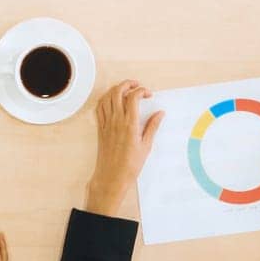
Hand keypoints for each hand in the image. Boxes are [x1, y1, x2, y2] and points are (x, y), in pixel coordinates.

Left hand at [84, 80, 163, 216]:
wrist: (111, 177)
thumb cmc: (130, 165)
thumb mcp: (146, 146)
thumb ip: (152, 127)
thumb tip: (160, 113)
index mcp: (130, 124)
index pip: (133, 97)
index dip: (141, 91)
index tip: (148, 94)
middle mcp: (116, 121)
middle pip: (118, 91)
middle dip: (128, 84)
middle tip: (136, 86)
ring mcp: (106, 123)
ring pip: (106, 97)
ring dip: (116, 89)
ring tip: (125, 91)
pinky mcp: (100, 128)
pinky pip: (99, 107)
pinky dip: (105, 99)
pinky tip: (112, 101)